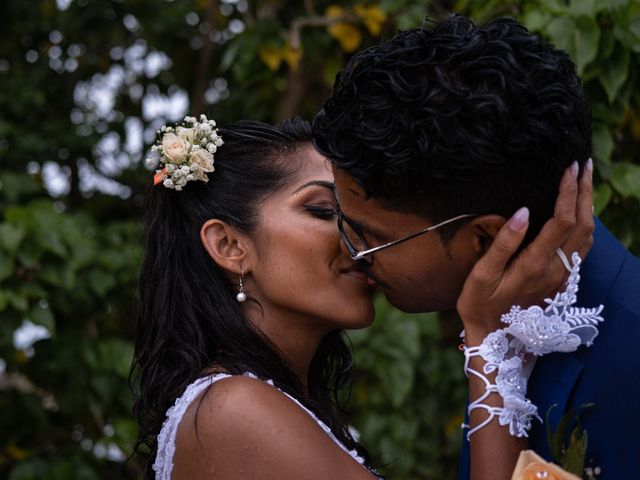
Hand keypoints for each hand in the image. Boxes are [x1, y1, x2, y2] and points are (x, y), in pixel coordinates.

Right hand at [457, 160, 593, 343]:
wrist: (494, 338)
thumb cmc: (480, 304)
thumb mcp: (481, 275)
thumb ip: (503, 243)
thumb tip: (523, 212)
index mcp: (534, 264)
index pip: (561, 220)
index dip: (567, 192)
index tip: (568, 168)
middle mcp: (555, 270)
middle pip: (582, 224)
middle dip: (585, 192)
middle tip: (584, 165)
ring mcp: (561, 277)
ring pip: (587, 237)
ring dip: (589, 207)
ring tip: (585, 183)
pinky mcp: (561, 282)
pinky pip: (583, 249)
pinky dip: (586, 225)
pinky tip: (579, 214)